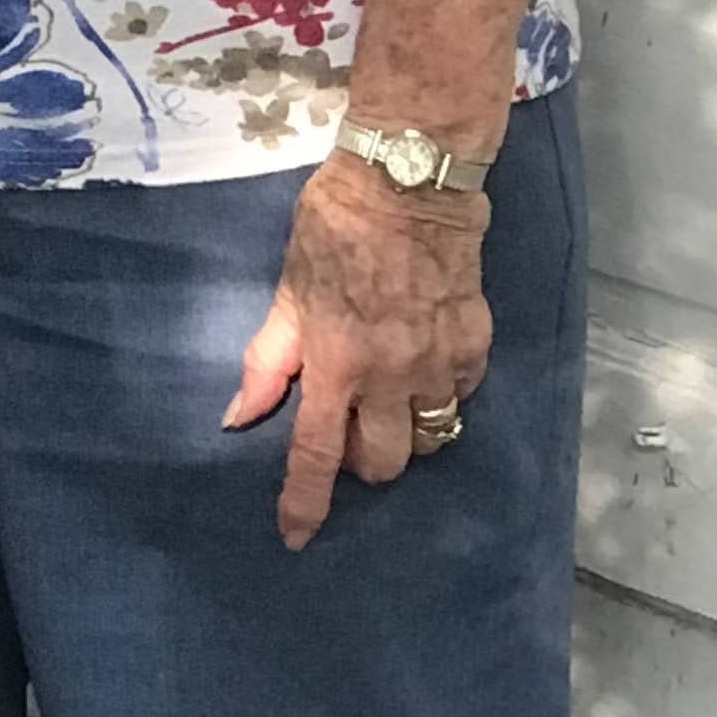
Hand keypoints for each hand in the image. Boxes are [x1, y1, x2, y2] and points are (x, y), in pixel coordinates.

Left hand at [224, 152, 491, 547]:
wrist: (409, 179)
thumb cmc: (335, 226)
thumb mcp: (288, 288)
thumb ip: (268, 359)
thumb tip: (239, 418)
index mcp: (335, 362)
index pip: (315, 453)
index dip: (304, 502)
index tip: (296, 538)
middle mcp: (390, 375)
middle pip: (383, 463)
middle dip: (362, 460)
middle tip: (350, 424)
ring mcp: (439, 362)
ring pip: (429, 438)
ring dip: (405, 432)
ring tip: (391, 399)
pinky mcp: (476, 343)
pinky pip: (461, 395)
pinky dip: (441, 393)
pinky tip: (426, 362)